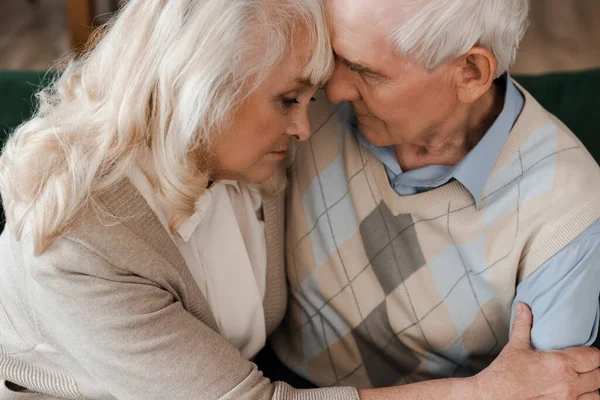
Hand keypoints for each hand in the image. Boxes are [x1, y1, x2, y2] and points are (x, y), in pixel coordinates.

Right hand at [474, 303, 599, 399]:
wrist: (494, 396)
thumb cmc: (504, 374)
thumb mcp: (515, 346)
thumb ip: (523, 325)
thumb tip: (523, 307)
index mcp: (560, 364)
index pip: (594, 357)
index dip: (593, 354)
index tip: (586, 353)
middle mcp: (568, 384)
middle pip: (599, 376)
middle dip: (593, 369)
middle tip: (583, 366)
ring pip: (596, 394)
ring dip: (591, 387)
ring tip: (581, 382)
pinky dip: (583, 399)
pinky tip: (573, 394)